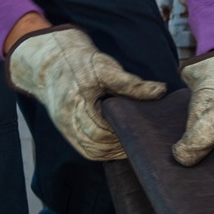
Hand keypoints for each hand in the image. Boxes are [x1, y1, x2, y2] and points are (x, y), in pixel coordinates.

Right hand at [7, 25, 166, 160]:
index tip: (140, 129)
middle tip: (140, 139)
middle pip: (95, 144)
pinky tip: (118, 144)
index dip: (122, 133)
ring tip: (132, 143)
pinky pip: (85, 149)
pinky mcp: (66, 131)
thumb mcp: (106, 68)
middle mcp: (67, 118)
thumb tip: (160, 91)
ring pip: (90, 150)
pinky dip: (102, 151)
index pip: (101, 129)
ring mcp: (64, 127)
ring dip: (112, 151)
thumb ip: (132, 84)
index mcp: (76, 101)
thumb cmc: (81, 63)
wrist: (52, 63)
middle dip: (119, 145)